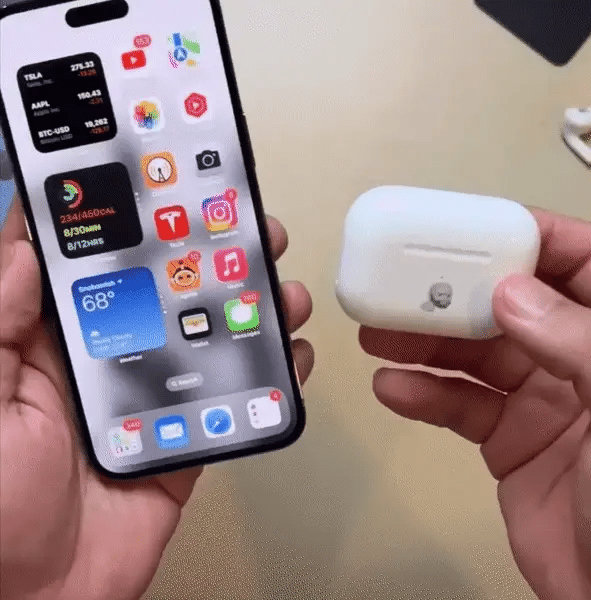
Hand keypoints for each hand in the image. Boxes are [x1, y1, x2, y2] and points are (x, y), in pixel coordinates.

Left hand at [0, 200, 313, 599]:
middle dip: (212, 253)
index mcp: (57, 340)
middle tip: (246, 224)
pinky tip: (291, 352)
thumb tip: (23, 241)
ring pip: (213, 337)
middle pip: (170, 292)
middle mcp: (113, 358)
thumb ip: (0, 321)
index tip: (165, 179)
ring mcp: (159, 396)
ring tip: (280, 286)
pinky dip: (271, 374)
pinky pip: (237, 398)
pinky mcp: (191, 437)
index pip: (100, 264)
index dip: (130, 218)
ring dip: (252, 307)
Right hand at [360, 209, 590, 599]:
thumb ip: (577, 342)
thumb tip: (513, 292)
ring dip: (425, 341)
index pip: (579, 262)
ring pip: (474, 353)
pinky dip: (423, 394)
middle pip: (508, 305)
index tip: (474, 229)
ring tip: (379, 331)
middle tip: (404, 281)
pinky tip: (393, 387)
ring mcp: (540, 399)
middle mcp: (578, 359)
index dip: (528, 238)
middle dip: (455, 291)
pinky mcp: (507, 438)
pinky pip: (458, 405)